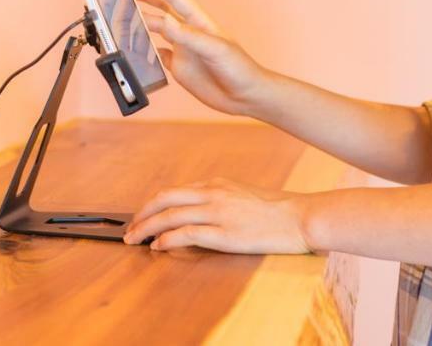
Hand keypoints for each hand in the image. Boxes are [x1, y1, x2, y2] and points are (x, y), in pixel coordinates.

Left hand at [122, 177, 311, 253]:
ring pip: (171, 214)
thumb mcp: (243, 193)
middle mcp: (214, 193)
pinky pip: (187, 233)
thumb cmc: (277, 209)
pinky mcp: (224, 233)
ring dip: (147, 227)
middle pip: (165, 198)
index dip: (155, 204)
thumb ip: (221, 198)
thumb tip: (200, 210)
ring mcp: (218, 212)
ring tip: (135, 239)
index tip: (145, 215)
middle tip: (130, 227)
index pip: (176, 191)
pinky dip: (167, 239)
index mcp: (218, 183)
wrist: (301, 217)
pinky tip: (158, 246)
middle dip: (143, 213)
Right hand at [127, 0, 270, 116]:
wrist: (246, 96)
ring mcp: (183, 50)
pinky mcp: (180, 68)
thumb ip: (190, 36)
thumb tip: (165, 21)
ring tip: (122, 18)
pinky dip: (145, 51)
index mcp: (198, 22)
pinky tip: (136, 50)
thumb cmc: (240, 69)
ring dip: (141, 23)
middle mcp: (188, 33)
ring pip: (157, 30)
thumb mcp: (216, 49)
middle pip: (162, 8)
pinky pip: (158, 55)